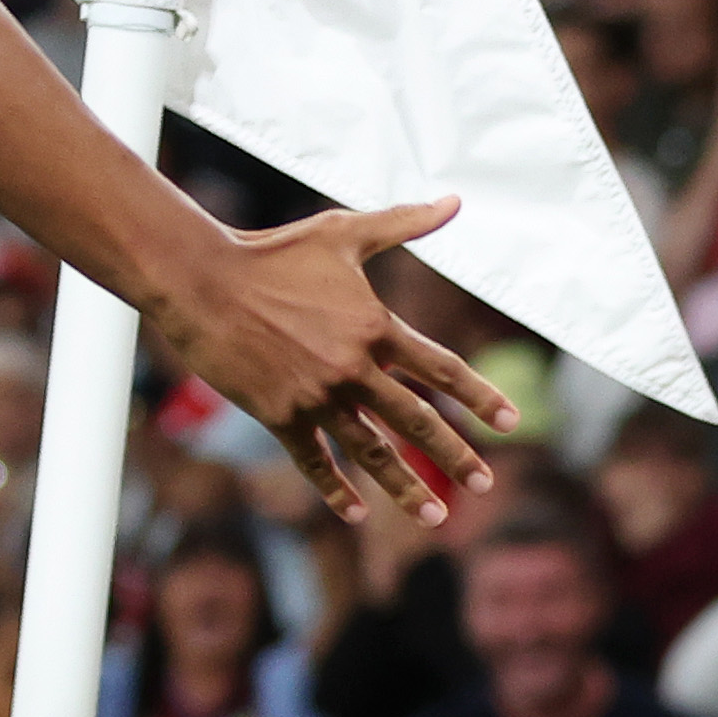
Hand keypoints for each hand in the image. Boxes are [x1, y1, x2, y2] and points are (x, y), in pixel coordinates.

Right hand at [145, 199, 515, 528]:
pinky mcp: (280, 416)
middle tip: (486, 484)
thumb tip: (455, 201)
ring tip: (435, 516)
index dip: (481, 397)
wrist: (204, 281)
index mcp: (376, 327)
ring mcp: (316, 397)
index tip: (513, 422)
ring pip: (372, 452)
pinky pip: (315, 461)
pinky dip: (337, 490)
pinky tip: (357, 514)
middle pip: (417, 421)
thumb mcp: (343, 233)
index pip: (443, 369)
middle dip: (456, 456)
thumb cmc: (273, 251)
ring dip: (406, 488)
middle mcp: (353, 369)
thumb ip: (403, 222)